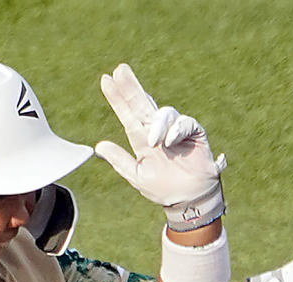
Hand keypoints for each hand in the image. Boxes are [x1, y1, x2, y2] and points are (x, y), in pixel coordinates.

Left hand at [95, 63, 226, 230]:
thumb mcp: (137, 176)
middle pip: (142, 103)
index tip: (106, 80)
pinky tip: (169, 142)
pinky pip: (184, 123)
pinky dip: (176, 130)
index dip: (117, 97)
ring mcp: (175, 129)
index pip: (127, 113)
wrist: (187, 199)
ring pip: (164, 113)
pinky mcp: (193, 132)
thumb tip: (99, 146)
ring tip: (153, 143)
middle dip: (130, 87)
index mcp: (141, 138)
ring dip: (157, 125)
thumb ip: (119, 161)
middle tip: (120, 70)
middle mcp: (157, 130)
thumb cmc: (162, 188)